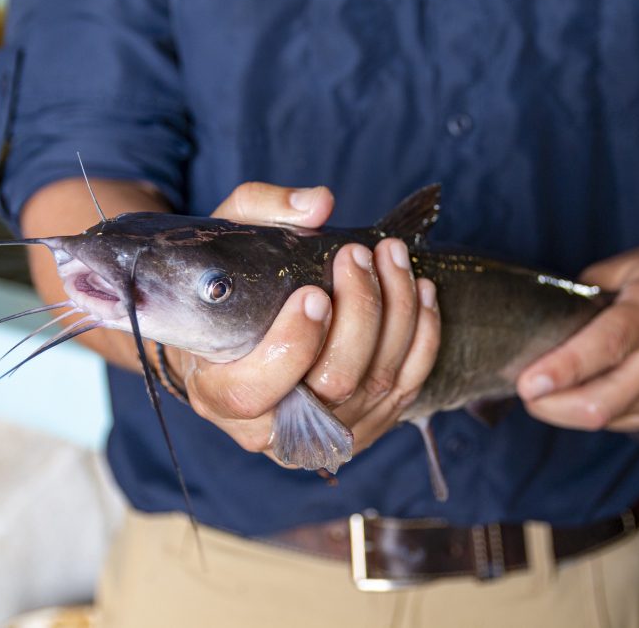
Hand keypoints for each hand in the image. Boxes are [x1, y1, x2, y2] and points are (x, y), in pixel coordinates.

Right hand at [166, 182, 441, 462]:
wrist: (236, 329)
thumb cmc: (226, 287)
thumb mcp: (225, 239)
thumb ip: (261, 210)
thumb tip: (318, 204)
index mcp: (216, 394)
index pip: (254, 392)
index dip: (291, 346)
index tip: (313, 292)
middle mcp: (266, 429)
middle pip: (333, 385)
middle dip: (359, 314)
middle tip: (358, 256)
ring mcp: (320, 435)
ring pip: (377, 385)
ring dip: (397, 314)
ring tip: (393, 257)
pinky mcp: (363, 426)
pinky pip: (406, 389)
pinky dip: (422, 337)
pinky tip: (420, 292)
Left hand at [515, 226, 638, 431]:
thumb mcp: (621, 268)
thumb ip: (580, 296)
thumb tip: (541, 325)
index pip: (605, 348)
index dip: (563, 369)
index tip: (528, 383)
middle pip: (599, 403)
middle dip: (550, 405)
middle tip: (524, 388)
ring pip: (603, 419)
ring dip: (565, 409)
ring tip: (550, 385)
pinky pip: (615, 422)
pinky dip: (589, 409)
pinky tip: (584, 388)